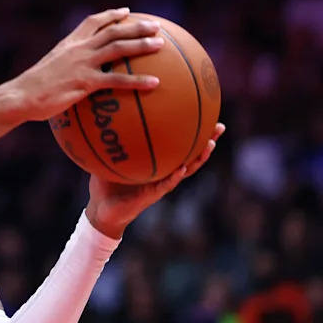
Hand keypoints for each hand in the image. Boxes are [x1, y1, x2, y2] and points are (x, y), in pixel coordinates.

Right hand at [11, 7, 164, 121]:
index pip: (92, 22)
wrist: (21, 97)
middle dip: (136, 26)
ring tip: (160, 45)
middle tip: (155, 26)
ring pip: (119, 48)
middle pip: (113, 31)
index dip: (111, 15)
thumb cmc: (29, 91)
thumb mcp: (45, 73)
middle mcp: (78, 49)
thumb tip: (68, 82)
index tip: (126, 12)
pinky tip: (155, 84)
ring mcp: (83, 64)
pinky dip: (138, 81)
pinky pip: (118, 80)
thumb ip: (60, 71)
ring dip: (142, 45)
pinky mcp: (86, 82)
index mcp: (68, 44)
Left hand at [85, 123, 225, 238]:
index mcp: (157, 163)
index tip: (205, 113)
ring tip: (210, 144)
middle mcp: (163, 172)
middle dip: (207, 141)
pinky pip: (166, 184)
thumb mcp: (109, 156)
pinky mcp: (152, 195)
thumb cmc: (105, 183)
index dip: (192, 131)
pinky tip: (183, 168)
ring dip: (199, 158)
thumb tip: (105, 112)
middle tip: (220, 126)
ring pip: (186, 170)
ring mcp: (160, 184)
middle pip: (191, 154)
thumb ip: (111, 138)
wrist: (101, 209)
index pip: (178, 144)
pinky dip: (175, 177)